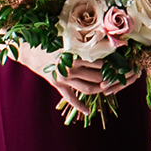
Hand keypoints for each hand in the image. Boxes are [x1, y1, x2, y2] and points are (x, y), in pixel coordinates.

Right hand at [16, 42, 130, 113]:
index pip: (100, 62)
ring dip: (100, 89)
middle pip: (97, 77)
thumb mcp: (67, 38)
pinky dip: (79, 106)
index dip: (112, 65)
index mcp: (76, 55)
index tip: (122, 64)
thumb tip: (102, 39)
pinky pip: (70, 98)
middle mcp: (72, 68)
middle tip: (120, 78)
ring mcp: (64, 79)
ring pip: (88, 88)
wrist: (28, 49)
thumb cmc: (49, 40)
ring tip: (110, 89)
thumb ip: (83, 42)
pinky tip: (88, 112)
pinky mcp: (57, 85)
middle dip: (110, 78)